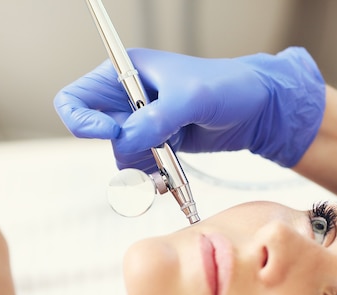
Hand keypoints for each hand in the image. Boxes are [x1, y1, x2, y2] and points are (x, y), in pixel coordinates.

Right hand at [54, 47, 324, 171]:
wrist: (259, 109)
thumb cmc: (230, 87)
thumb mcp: (192, 98)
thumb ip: (156, 119)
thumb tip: (124, 142)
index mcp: (127, 72)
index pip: (77, 98)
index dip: (85, 121)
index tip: (114, 134)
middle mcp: (129, 98)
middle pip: (98, 135)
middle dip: (123, 151)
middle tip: (151, 159)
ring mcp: (143, 123)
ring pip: (121, 156)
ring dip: (139, 170)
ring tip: (166, 173)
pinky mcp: (157, 143)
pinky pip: (140, 167)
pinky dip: (150, 178)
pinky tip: (168, 180)